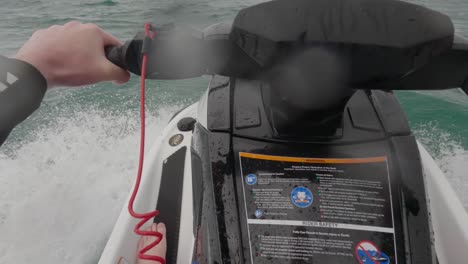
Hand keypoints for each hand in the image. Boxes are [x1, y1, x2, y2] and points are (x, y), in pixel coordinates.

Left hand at [15, 21, 129, 87]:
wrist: (35, 69)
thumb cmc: (71, 68)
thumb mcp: (103, 73)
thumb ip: (120, 73)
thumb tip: (125, 75)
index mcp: (94, 31)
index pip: (114, 44)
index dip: (116, 59)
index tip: (112, 71)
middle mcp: (77, 26)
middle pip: (95, 45)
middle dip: (95, 59)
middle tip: (90, 73)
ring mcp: (59, 29)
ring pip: (76, 45)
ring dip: (78, 56)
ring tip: (73, 70)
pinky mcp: (44, 35)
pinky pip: (59, 46)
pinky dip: (62, 55)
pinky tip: (59, 66)